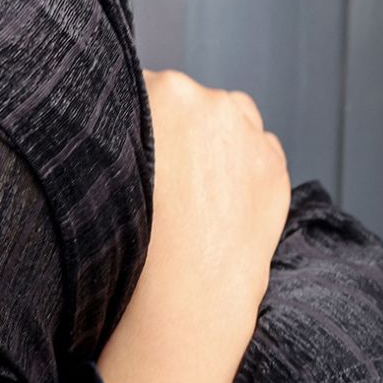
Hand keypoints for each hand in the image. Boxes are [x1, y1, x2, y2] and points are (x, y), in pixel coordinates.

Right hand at [97, 72, 289, 382]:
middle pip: (189, 102)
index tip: (130, 154)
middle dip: (177, 133)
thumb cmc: (133, 238)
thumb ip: (126, 124)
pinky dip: (241, 174)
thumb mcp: (108, 165)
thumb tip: (139, 109)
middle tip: (161, 182)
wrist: (184, 295)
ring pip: (227, 125)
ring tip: (192, 199)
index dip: (135, 124)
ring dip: (214, 148)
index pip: (145, 87)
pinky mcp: (275, 164)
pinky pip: (255, 155)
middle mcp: (211, 102)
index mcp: (164, 90)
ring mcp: (250, 133)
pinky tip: (218, 209)